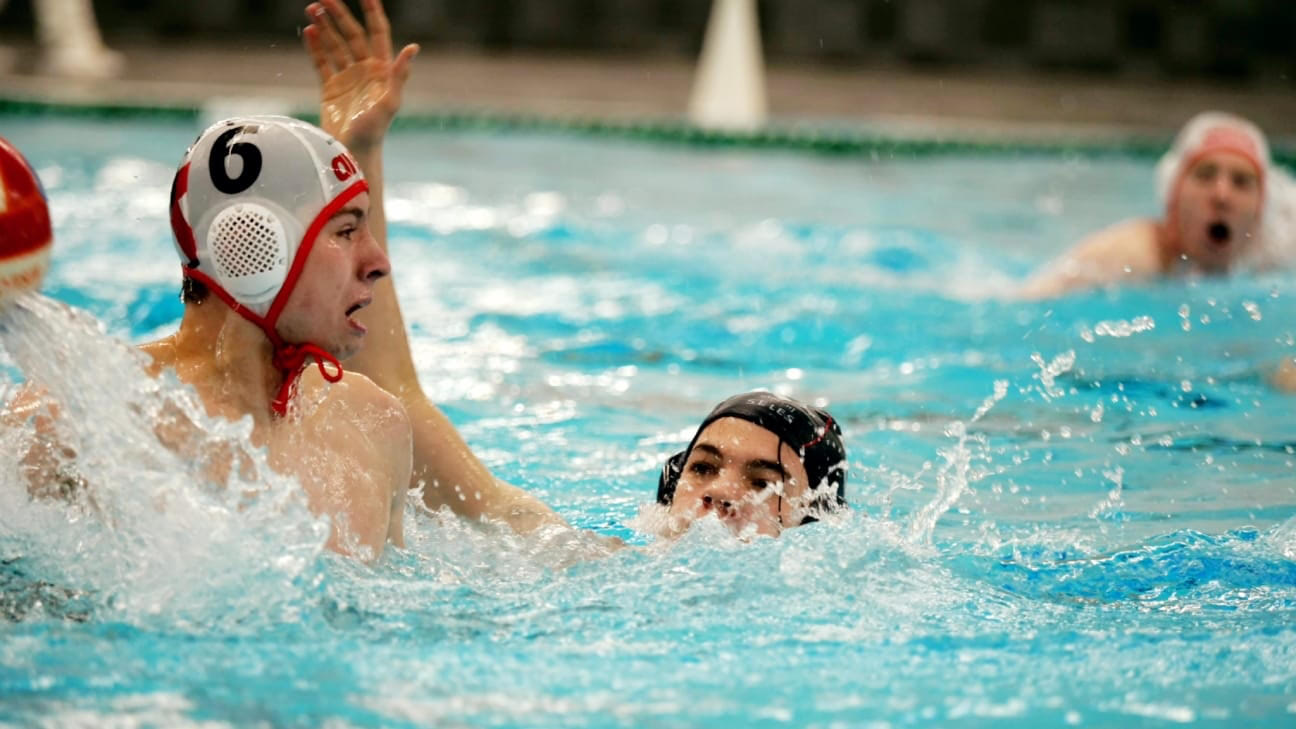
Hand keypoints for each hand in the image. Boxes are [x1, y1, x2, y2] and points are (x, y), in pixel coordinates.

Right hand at [304, 0, 418, 151]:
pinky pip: (321, 62)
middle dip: (339, 15)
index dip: (372, 12)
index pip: (377, 33)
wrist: (352, 152)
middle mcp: (365, 70)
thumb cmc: (375, 131)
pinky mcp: (330, 88)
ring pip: (335, 45)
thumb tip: (414, 47)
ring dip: (324, 27)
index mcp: (382, 70)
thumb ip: (400, 74)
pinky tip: (308, 31)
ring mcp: (347, 78)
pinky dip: (315, 46)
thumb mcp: (390, 102)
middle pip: (352, 34)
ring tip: (312, 8)